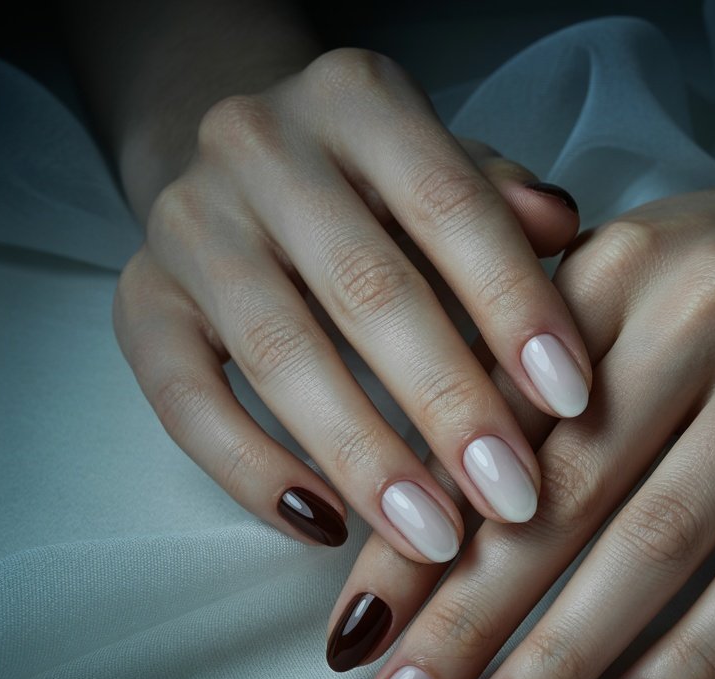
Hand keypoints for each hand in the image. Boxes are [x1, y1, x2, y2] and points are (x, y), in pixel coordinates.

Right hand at [113, 48, 591, 562]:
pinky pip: (185, 402)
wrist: (243, 166)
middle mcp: (259, 149)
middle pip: (366, 289)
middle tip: (513, 499)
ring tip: (434, 541)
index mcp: (356, 101)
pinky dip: (254, 473)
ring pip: (280, 355)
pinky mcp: (140, 302)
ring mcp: (189, 226)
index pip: (450, 206)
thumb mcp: (446, 165)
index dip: (515, 306)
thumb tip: (560, 228)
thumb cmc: (376, 184)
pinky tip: (327, 529)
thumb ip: (501, 201)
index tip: (573, 402)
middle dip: (448, 404)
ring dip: (365, 458)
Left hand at [325, 140, 714, 678]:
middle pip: (563, 492)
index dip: (414, 535)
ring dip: (565, 655)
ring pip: (664, 538)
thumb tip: (424, 504)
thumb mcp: (622, 272)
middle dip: (466, 618)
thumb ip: (529, 364)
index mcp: (614, 268)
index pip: (491, 424)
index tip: (357, 633)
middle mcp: (703, 308)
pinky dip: (698, 655)